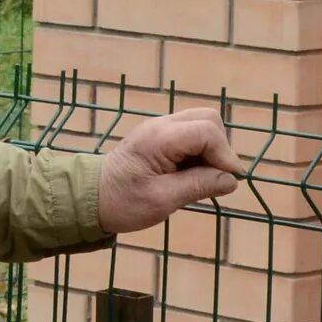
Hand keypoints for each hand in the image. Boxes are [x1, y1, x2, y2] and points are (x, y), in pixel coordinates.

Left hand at [94, 108, 242, 233]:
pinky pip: (190, 134)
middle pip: (208, 119)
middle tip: (216, 177)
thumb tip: (231, 180)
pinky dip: (200, 151)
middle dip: (220, 147)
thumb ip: (198, 186)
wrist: (90, 198)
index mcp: (159, 138)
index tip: (230, 181)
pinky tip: (192, 174)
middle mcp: (161, 125)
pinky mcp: (160, 137)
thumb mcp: (162, 200)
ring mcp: (160, 128)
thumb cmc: (122, 202)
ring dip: (211, 149)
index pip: (207, 131)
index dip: (225, 155)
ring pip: (201, 124)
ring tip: (203, 178)